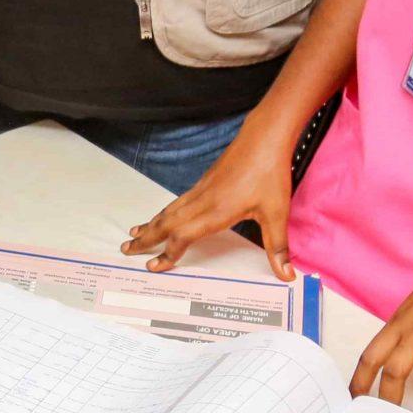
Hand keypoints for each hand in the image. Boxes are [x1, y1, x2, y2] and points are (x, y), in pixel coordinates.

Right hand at [122, 114, 298, 278]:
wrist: (264, 138)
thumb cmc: (270, 174)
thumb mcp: (277, 213)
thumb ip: (278, 247)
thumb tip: (286, 274)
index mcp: (216, 211)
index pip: (183, 236)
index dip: (169, 253)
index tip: (155, 267)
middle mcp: (202, 201)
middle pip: (166, 222)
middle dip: (146, 238)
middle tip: (126, 249)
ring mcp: (201, 189)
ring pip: (169, 210)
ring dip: (150, 224)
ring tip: (135, 232)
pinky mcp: (204, 181)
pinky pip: (177, 201)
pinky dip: (163, 211)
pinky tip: (163, 215)